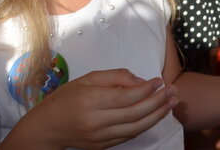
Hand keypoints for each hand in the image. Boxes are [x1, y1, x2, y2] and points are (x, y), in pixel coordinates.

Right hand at [8, 69, 175, 149]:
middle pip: (135, 113)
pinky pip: (129, 136)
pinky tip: (156, 115)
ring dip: (158, 115)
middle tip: (173, 90)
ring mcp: (99, 137)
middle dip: (158, 101)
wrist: (46, 128)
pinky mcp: (102, 146)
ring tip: (172, 103)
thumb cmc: (67, 98)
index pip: (126, 97)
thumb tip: (140, 81)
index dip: (147, 89)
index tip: (159, 81)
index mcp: (90, 101)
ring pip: (136, 128)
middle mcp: (95, 121)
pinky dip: (145, 125)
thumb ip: (115, 77)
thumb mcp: (88, 79)